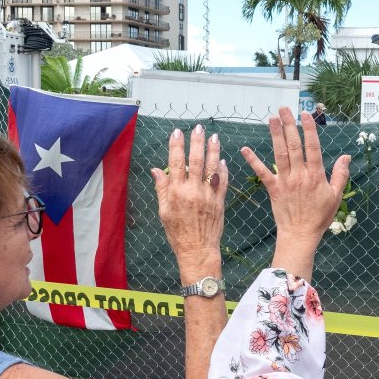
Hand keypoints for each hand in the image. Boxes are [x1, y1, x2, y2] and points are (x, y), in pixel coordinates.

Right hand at [152, 124, 228, 281]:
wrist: (197, 250)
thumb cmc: (178, 233)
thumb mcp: (164, 212)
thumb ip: (161, 188)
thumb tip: (156, 169)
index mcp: (176, 193)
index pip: (176, 163)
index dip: (176, 146)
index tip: (177, 132)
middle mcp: (193, 192)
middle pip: (195, 161)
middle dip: (197, 142)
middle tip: (198, 128)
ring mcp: (208, 196)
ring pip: (212, 168)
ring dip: (213, 150)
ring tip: (214, 137)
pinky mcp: (220, 202)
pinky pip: (223, 182)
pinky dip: (223, 169)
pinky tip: (222, 159)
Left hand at [240, 107, 349, 278]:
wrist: (300, 235)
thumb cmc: (320, 216)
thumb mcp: (336, 196)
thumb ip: (340, 175)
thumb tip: (346, 156)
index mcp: (316, 175)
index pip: (312, 147)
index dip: (308, 130)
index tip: (305, 114)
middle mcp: (299, 175)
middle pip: (293, 146)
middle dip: (289, 125)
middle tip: (284, 109)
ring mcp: (285, 181)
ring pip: (279, 154)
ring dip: (275, 135)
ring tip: (272, 118)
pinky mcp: (273, 189)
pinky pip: (262, 173)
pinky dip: (253, 161)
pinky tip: (245, 149)